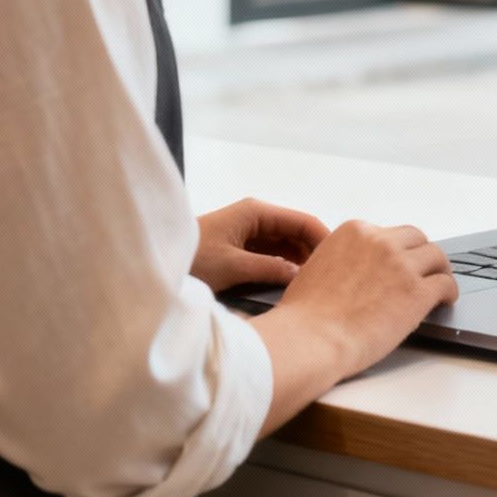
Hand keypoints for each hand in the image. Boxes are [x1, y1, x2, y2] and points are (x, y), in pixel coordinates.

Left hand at [192, 198, 329, 292]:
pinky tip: (292, 285)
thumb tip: (301, 276)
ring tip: (317, 285)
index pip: (303, 221)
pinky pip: (271, 256)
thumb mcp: (232, 266)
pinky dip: (283, 268)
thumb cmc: (190, 259)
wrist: (155, 264)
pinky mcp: (241, 249)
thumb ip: (270, 269)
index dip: (324, 239)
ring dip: (298, 262)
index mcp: (256, 212)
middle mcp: (255, 218)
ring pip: (285, 246)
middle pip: (297, 233)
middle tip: (332, 279)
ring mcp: (248, 233)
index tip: (341, 262)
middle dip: (313, 253)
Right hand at [270, 221, 459, 379]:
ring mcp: (402, 265)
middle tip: (424, 271)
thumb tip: (357, 269)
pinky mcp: (417, 292)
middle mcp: (381, 241)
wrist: (311, 338)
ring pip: (436, 257)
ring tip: (441, 283)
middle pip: (416, 239)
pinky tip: (445, 301)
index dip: (397, 250)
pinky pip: (445, 284)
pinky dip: (449, 292)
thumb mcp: (317, 266)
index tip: (400, 263)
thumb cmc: (306, 313)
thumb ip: (343, 259)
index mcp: (355, 232)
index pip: (388, 233)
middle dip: (421, 255)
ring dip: (440, 270)